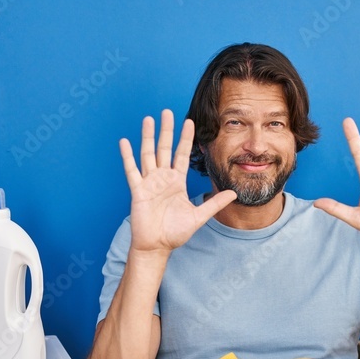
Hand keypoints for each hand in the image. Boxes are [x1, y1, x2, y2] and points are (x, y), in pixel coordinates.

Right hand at [120, 110, 236, 255]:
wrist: (156, 246)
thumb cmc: (175, 233)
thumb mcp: (198, 217)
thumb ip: (214, 204)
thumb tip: (234, 194)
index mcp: (176, 182)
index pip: (182, 155)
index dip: (185, 139)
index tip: (189, 122)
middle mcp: (162, 179)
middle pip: (164, 149)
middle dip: (166, 130)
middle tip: (167, 111)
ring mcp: (149, 183)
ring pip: (147, 154)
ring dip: (147, 137)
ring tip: (148, 119)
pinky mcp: (138, 191)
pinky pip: (132, 171)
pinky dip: (127, 156)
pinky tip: (125, 142)